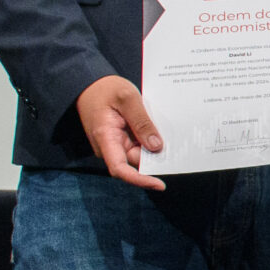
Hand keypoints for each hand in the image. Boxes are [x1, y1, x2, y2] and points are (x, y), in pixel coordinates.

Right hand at [75, 74, 164, 190]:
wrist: (90, 85)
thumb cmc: (106, 89)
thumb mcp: (128, 98)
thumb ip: (142, 122)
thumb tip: (156, 147)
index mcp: (105, 138)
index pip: (120, 169)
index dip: (140, 180)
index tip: (160, 185)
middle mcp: (109, 146)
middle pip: (136, 162)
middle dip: (156, 158)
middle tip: (179, 147)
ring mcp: (115, 144)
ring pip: (140, 154)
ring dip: (155, 148)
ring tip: (172, 135)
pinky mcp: (122, 140)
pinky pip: (139, 146)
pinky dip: (151, 141)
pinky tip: (163, 132)